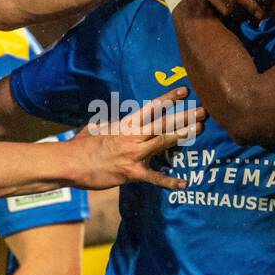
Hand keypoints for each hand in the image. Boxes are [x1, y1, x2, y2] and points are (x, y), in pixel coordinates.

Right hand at [70, 85, 205, 188]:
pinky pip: (154, 178)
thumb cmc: (80, 146)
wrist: (70, 162)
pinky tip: (184, 183)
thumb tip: (109, 122)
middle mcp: (133, 136)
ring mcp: (133, 154)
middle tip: (203, 110)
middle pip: (163, 123)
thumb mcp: (96, 128)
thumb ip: (109, 125)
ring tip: (200, 129)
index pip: (151, 108)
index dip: (169, 99)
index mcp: (125, 124)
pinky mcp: (131, 173)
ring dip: (183, 135)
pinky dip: (169, 181)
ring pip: (163, 141)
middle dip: (185, 115)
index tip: (184, 91)